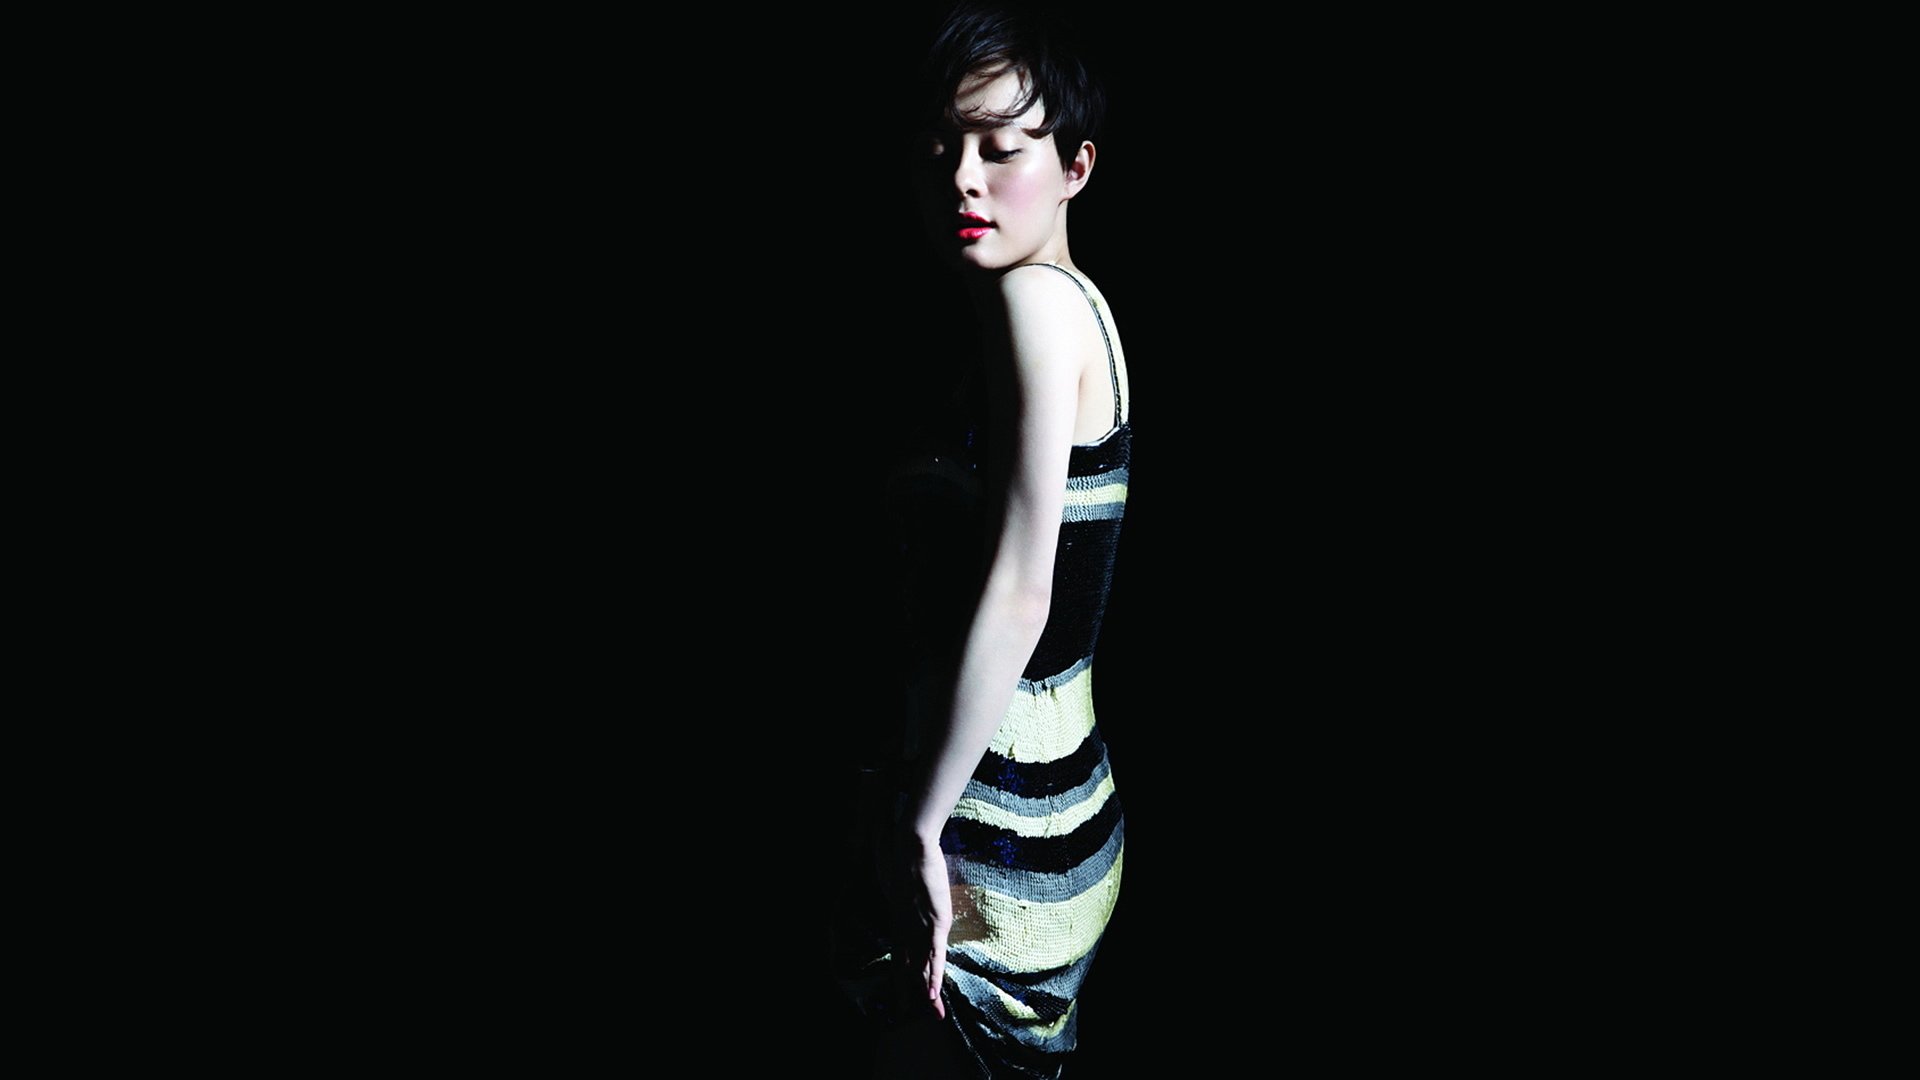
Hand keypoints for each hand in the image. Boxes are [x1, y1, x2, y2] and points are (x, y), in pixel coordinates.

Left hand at [885, 830, 952, 1019]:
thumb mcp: (908, 884)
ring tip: (933, 1013)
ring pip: (924, 967)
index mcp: (900, 923)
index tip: (906, 999)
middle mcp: (907, 930)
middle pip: (911, 968)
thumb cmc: (908, 858)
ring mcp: (920, 928)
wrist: (912, 846)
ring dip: (928, 992)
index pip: (902, 958)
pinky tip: (932, 993)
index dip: (904, 980)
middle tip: (921, 1015)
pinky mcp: (934, 923)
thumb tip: (917, 898)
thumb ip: (911, 897)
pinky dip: (934, 975)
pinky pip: (934, 955)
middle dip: (916, 993)